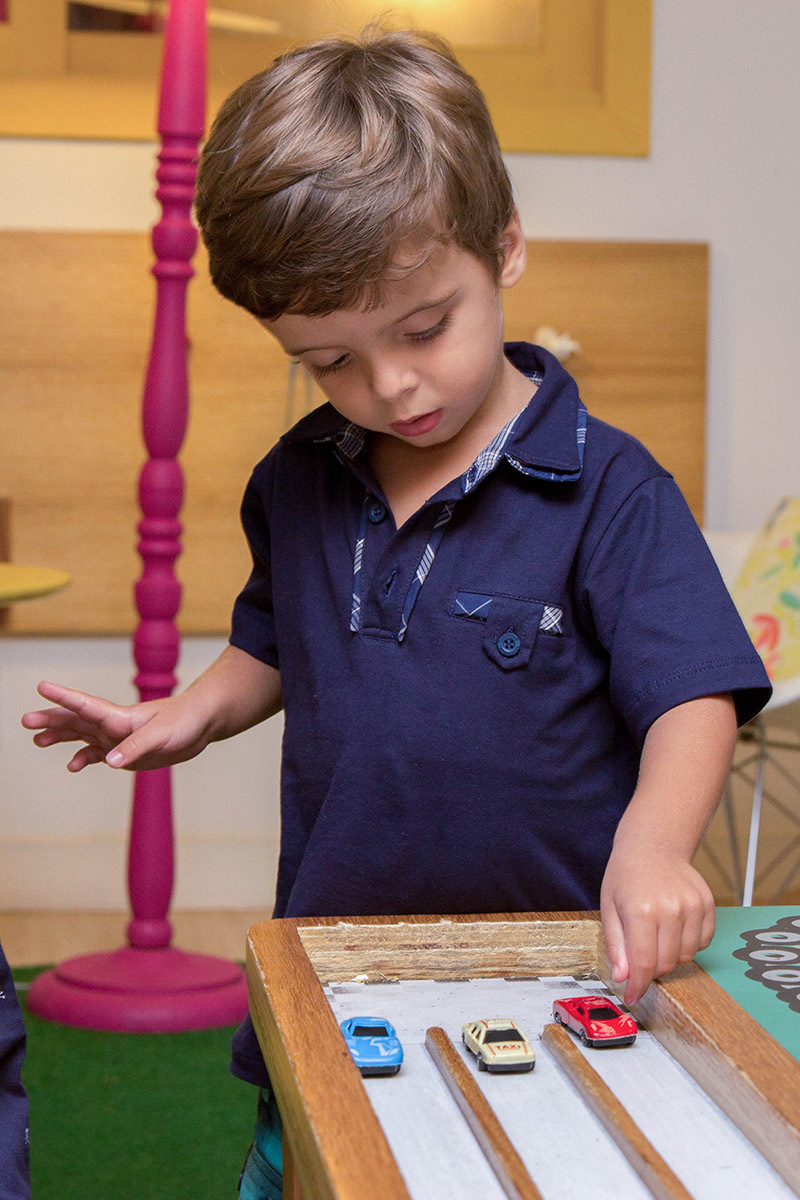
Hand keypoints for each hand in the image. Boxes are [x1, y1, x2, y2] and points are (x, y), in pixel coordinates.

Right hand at [21, 680, 215, 771]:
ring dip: (60, 737)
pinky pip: (98, 754)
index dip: (63, 697)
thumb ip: (136, 747)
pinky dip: (83, 758)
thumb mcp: (161, 736)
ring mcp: (118, 738)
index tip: (42, 687)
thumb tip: (109, 762)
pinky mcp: (126, 752)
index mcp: (120, 716)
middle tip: (26, 721)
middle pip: (76, 720)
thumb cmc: (184, 722)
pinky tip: (72, 765)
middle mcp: (114, 725)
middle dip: (51, 720)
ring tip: (37, 740)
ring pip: (81, 735)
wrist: (202, 725)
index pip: (86, 705)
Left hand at [600, 844, 714, 1005]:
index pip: (643, 964)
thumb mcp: (609, 907)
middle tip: (640, 958)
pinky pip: (703, 942)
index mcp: (641, 910)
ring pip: (686, 956)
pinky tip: (674, 928)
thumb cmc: (626, 875)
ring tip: (656, 935)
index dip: (637, 986)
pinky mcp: (708, 904)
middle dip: (651, 970)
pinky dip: (689, 944)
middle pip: (666, 964)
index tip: (632, 997)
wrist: (653, 845)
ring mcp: (693, 906)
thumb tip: (623, 977)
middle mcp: (671, 909)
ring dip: (670, 956)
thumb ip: (616, 944)